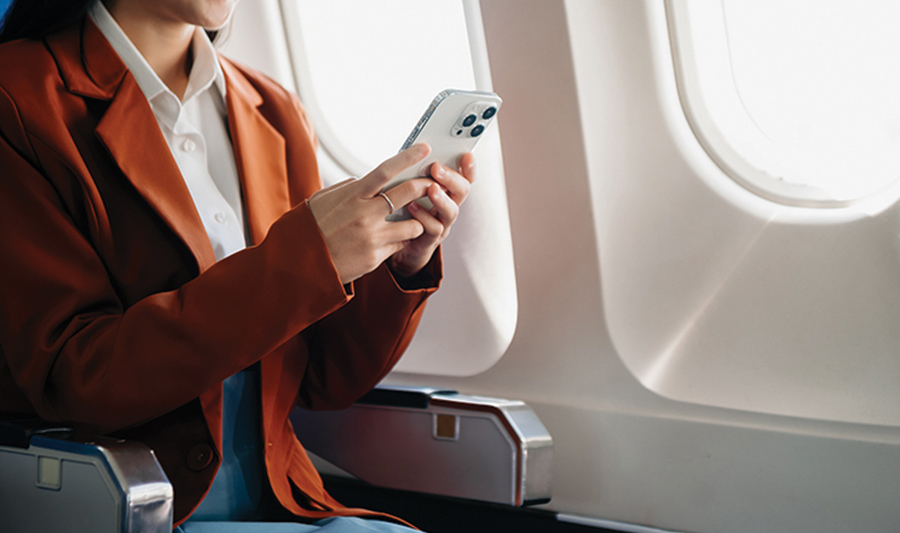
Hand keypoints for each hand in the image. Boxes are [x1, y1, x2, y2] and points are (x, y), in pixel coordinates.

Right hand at [308, 144, 435, 283]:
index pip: (387, 170)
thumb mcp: (326, 198)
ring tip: (409, 220)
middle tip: (432, 184)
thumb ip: (351, 188)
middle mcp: (365, 213)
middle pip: (408, 193)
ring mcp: (373, 236)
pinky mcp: (376, 257)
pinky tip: (392, 240)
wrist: (300, 262)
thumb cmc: (312, 226)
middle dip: (426, 186)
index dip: (408, 157)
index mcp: (353, 194)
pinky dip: (400, 241)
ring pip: (413, 224)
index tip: (425, 148)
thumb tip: (368, 180)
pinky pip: (400, 245)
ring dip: (416, 220)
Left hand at [388, 152, 475, 277]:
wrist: (395, 244)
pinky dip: (423, 217)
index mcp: (445, 192)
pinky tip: (412, 207)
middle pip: (462, 191)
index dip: (468, 167)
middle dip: (451, 178)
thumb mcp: (409, 189)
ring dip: (441, 198)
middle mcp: (447, 207)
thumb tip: (412, 151)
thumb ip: (414, 174)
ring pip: (451, 211)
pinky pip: (433, 229)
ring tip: (431, 188)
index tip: (466, 155)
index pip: (464, 177)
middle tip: (436, 168)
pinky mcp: (429, 240)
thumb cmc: (402, 213)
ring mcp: (441, 224)